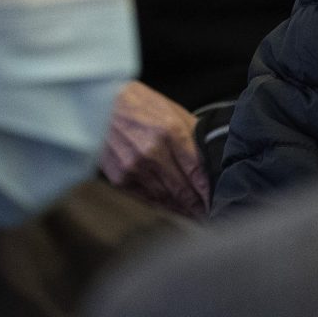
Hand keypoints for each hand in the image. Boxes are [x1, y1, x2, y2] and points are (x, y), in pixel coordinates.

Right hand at [98, 81, 210, 218]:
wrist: (100, 102)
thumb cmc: (140, 104)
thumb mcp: (173, 111)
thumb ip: (193, 135)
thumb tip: (211, 158)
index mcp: (171, 132)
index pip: (197, 171)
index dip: (209, 191)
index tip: (217, 201)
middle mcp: (153, 151)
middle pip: (183, 189)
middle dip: (198, 205)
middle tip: (209, 213)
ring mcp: (134, 166)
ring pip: (165, 198)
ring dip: (181, 209)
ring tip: (194, 214)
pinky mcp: (120, 176)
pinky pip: (146, 198)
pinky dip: (161, 205)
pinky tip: (172, 208)